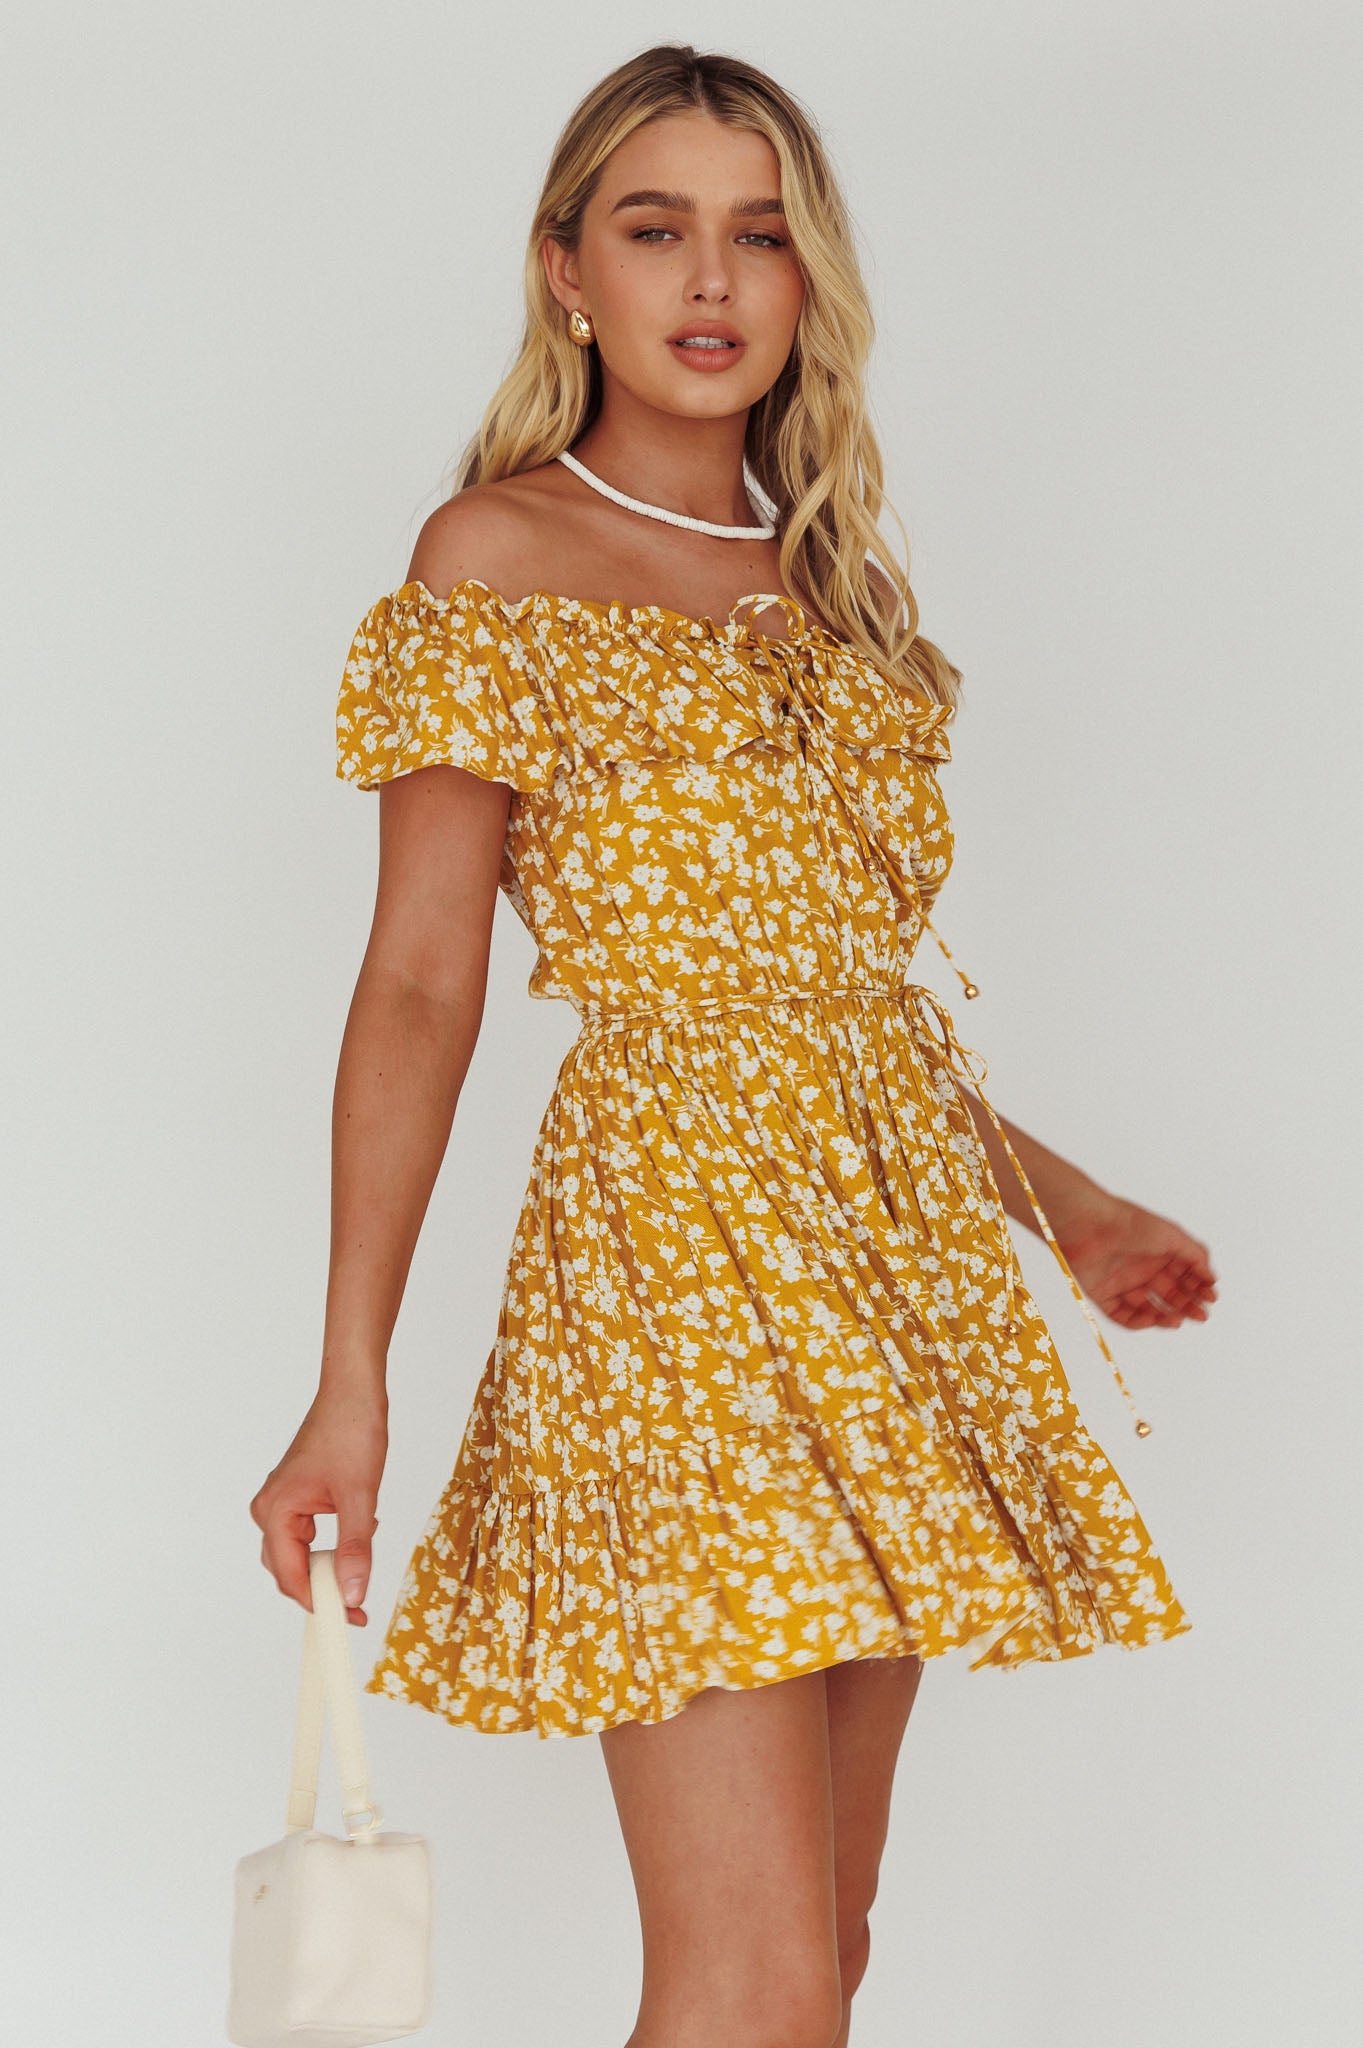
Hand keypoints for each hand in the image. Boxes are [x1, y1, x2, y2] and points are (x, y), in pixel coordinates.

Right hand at [249, 1384, 387, 1623]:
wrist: (353, 1391)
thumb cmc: (351, 1431)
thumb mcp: (359, 1496)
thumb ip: (355, 1548)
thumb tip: (353, 1594)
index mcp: (275, 1511)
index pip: (290, 1576)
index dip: (319, 1603)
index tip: (350, 1619)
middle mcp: (269, 1509)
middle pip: (289, 1570)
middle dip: (322, 1590)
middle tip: (359, 1606)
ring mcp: (281, 1501)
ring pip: (299, 1554)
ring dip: (327, 1567)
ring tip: (359, 1571)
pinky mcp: (297, 1495)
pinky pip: (307, 1535)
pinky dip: (330, 1545)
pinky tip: (358, 1534)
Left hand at [1056, 1196, 1217, 1330]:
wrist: (1090, 1225)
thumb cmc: (1129, 1224)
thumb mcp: (1172, 1235)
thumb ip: (1195, 1255)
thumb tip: (1210, 1276)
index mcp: (1159, 1251)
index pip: (1184, 1275)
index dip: (1198, 1287)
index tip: (1210, 1297)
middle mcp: (1142, 1267)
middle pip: (1169, 1294)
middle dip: (1187, 1305)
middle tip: (1200, 1315)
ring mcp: (1123, 1281)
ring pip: (1148, 1307)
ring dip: (1165, 1317)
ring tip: (1177, 1320)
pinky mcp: (1103, 1293)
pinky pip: (1122, 1314)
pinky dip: (1137, 1321)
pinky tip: (1151, 1319)